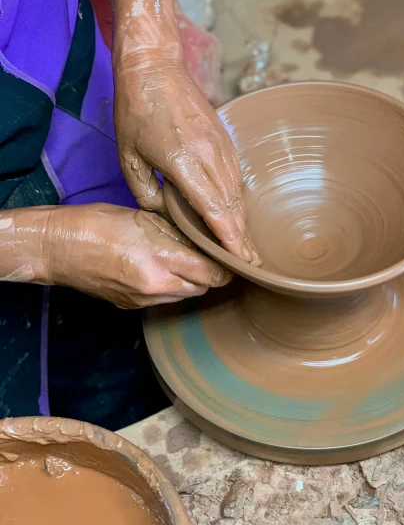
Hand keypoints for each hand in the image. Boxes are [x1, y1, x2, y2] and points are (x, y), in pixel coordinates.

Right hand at [42, 204, 230, 307]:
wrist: (57, 248)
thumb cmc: (97, 223)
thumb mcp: (145, 218)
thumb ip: (179, 233)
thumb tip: (207, 240)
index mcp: (161, 258)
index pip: (213, 273)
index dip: (225, 265)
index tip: (226, 253)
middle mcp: (156, 286)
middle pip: (204, 288)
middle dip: (210, 273)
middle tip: (207, 252)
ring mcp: (143, 300)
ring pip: (186, 296)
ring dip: (191, 281)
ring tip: (184, 259)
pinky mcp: (132, 306)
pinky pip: (164, 300)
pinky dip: (170, 287)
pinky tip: (161, 268)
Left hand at [113, 55, 259, 263]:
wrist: (155, 67)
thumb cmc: (136, 111)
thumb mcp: (128, 157)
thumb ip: (146, 194)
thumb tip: (164, 216)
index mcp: (185, 163)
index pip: (215, 210)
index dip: (229, 238)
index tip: (240, 259)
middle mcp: (210, 156)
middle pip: (233, 206)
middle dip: (241, 238)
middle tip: (248, 264)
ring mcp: (222, 147)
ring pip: (238, 193)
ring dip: (240, 220)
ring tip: (243, 245)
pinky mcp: (226, 140)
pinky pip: (235, 177)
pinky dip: (236, 199)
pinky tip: (233, 214)